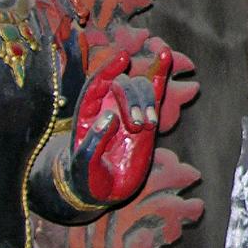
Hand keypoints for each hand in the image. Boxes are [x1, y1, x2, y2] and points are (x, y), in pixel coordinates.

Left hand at [70, 45, 172, 205]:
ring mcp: (126, 112)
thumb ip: (94, 141)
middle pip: (122, 87)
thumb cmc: (85, 177)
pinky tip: (165, 56)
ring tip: (149, 124)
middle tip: (139, 124)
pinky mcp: (145, 121)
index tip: (123, 57)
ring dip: (147, 103)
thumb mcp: (83, 164)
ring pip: (139, 90)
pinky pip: (153, 94)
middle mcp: (106, 107)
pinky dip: (158, 75)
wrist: (100, 191)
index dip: (110, 69)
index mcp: (86, 113)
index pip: (97, 84)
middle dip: (133, 100)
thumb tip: (110, 117)